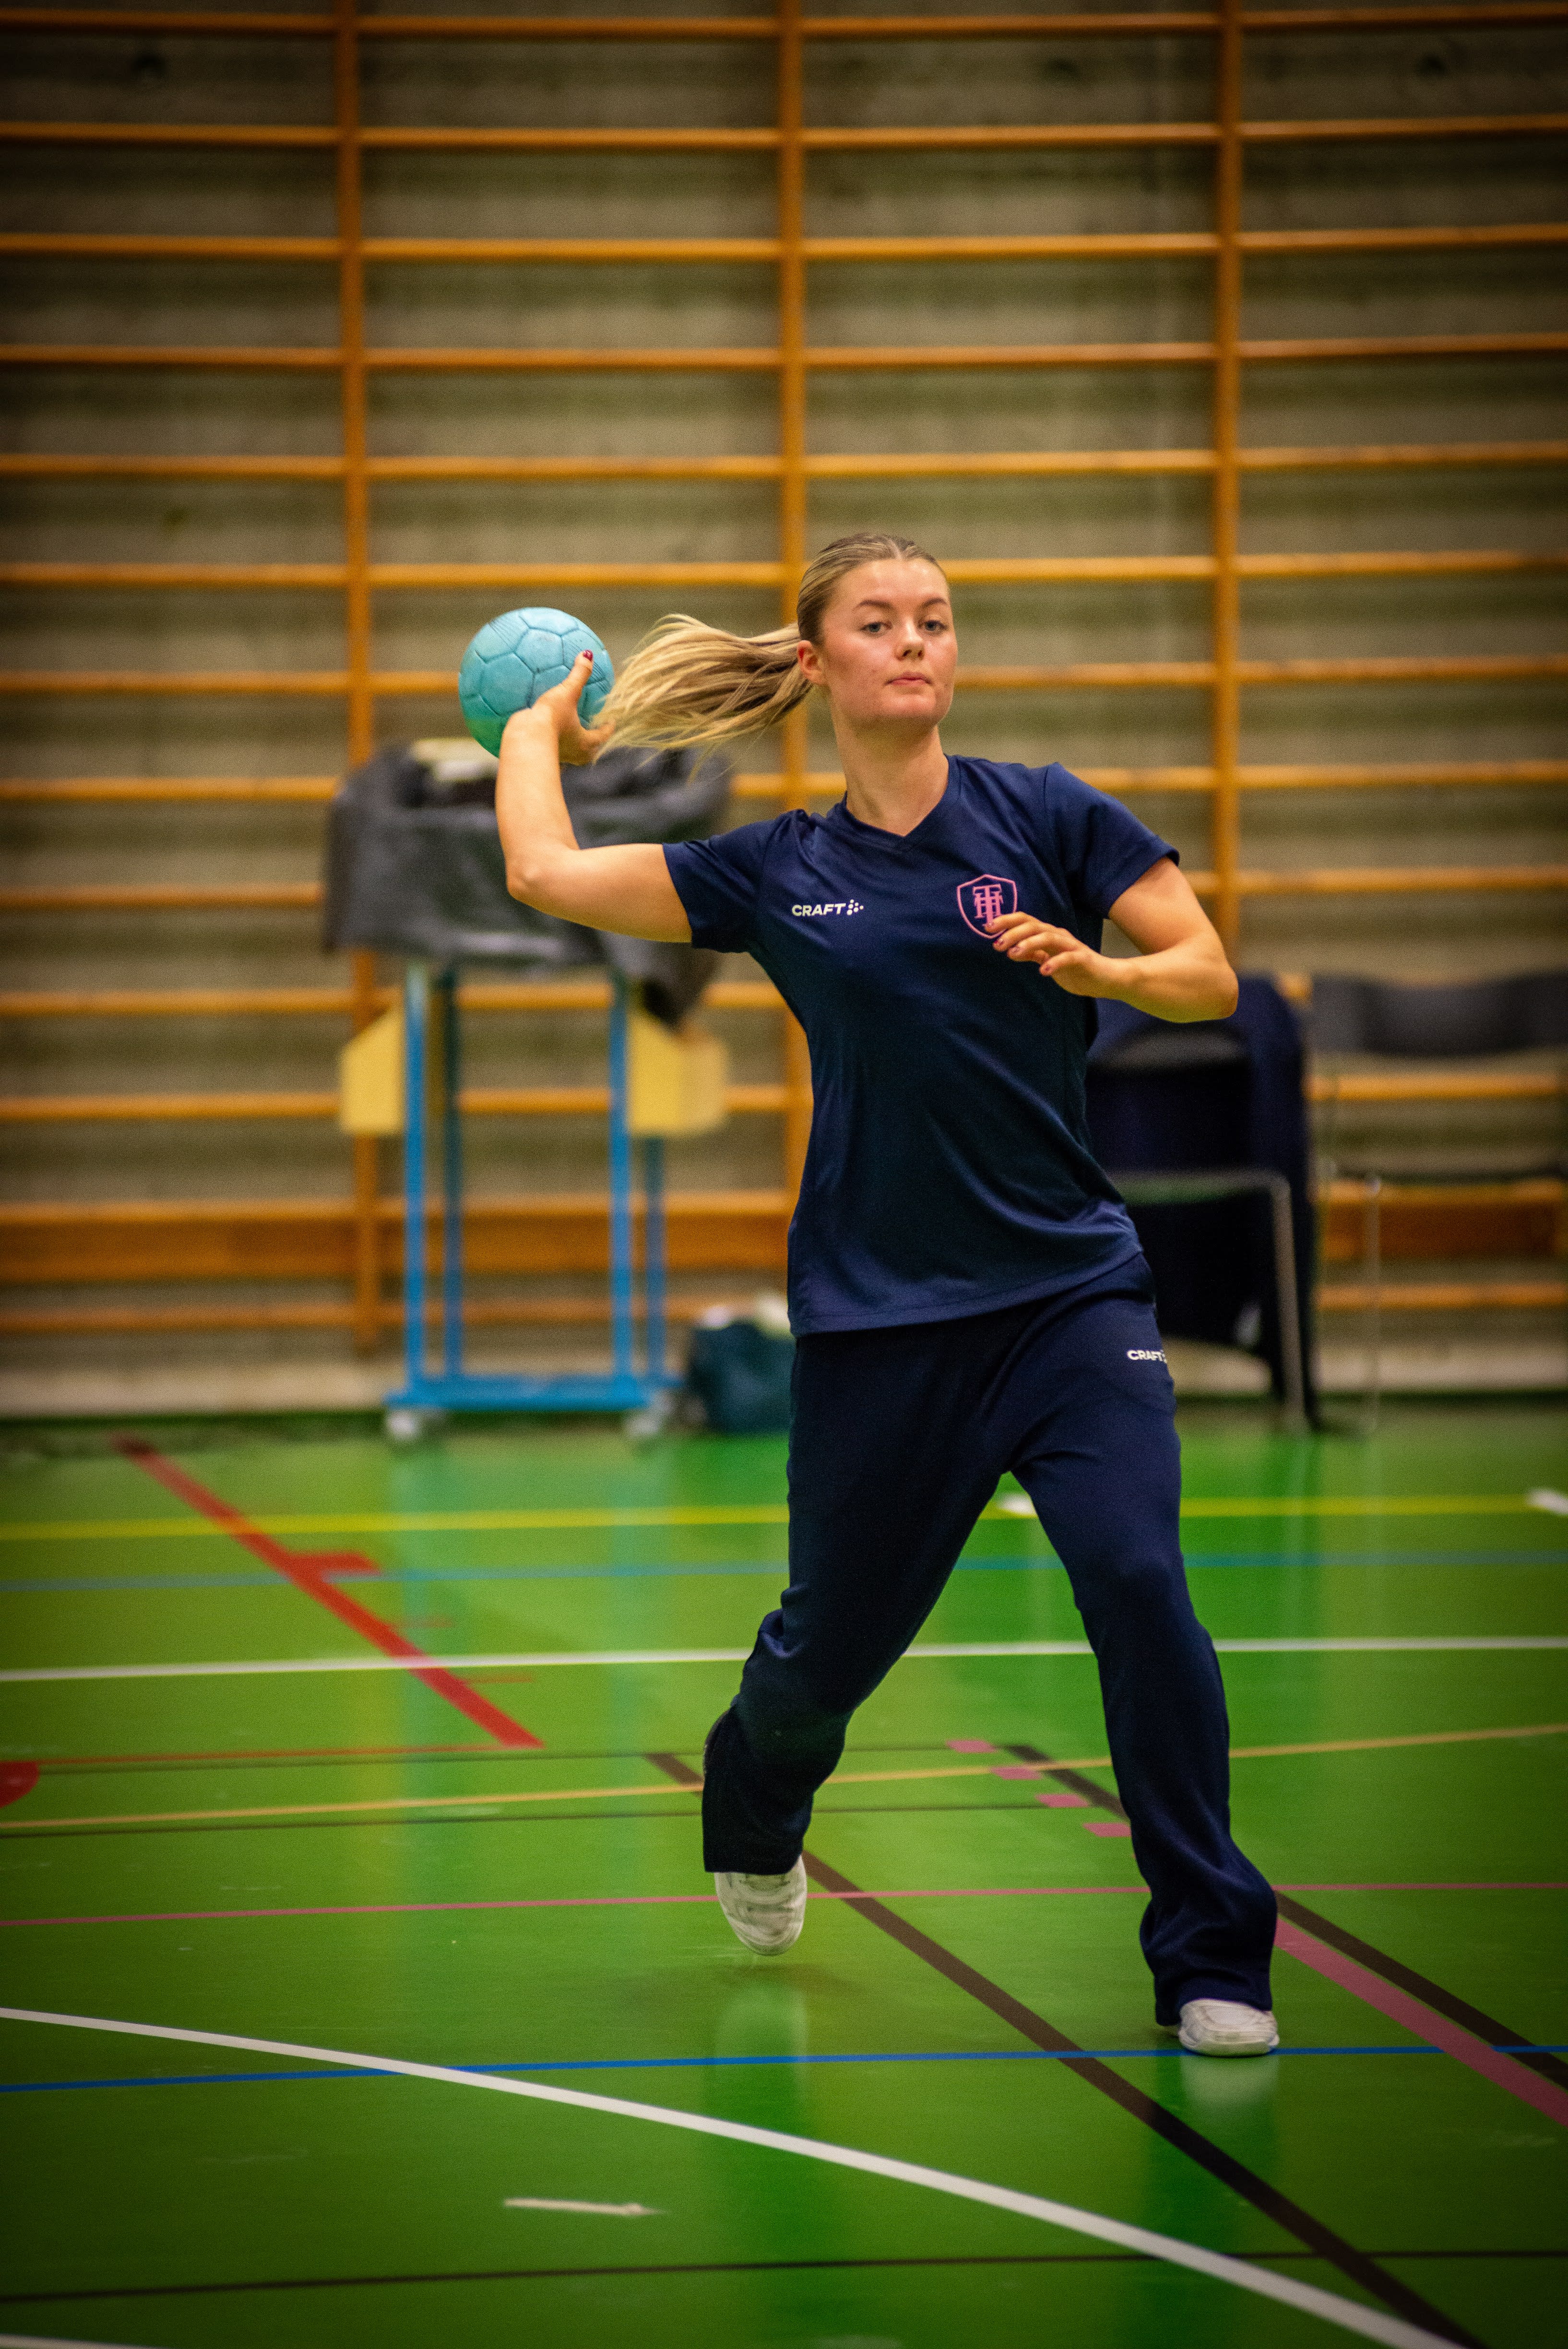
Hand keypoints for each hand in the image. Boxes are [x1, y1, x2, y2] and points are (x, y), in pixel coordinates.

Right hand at [505, 651, 613, 767]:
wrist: (525, 737)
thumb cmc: (551, 719)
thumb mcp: (567, 693)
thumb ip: (579, 675)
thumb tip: (588, 655)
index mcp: (586, 743)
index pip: (603, 735)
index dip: (608, 727)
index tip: (610, 721)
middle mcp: (575, 754)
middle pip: (591, 749)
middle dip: (593, 740)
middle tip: (593, 728)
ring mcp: (560, 757)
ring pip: (573, 752)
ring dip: (574, 743)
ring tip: (570, 731)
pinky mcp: (544, 754)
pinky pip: (554, 748)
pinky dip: (554, 741)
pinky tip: (547, 732)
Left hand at [985, 909, 1123, 999]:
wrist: (1104, 978)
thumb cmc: (1074, 969)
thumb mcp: (1048, 960)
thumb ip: (1032, 953)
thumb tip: (1010, 950)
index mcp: (1048, 934)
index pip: (1025, 921)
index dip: (1007, 921)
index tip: (987, 928)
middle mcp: (1058, 936)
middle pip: (1034, 926)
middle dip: (1013, 932)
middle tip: (997, 943)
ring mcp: (1071, 946)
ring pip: (1048, 937)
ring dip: (1029, 943)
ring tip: (1013, 954)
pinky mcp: (1082, 958)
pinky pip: (1067, 958)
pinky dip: (1054, 963)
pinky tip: (1043, 972)